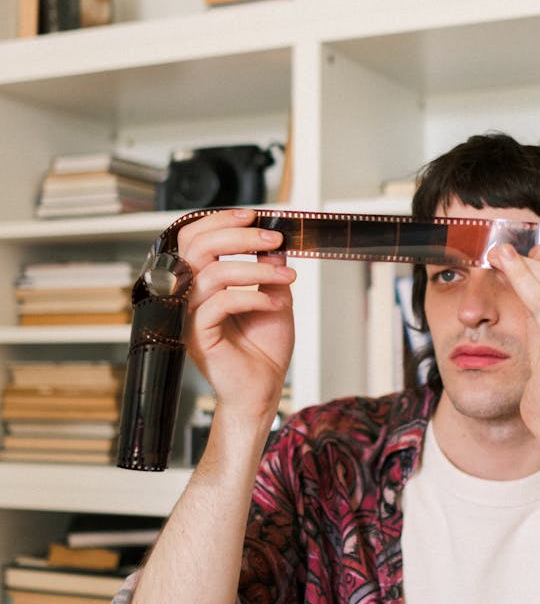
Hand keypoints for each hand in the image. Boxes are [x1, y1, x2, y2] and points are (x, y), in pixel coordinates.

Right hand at [176, 209, 295, 417]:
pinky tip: (273, 305)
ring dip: (256, 270)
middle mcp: (189, 295)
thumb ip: (268, 266)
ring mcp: (190, 315)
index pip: (195, 238)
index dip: (220, 221)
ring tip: (286, 278)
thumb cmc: (264, 347)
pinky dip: (252, 298)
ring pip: (212, 275)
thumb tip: (272, 238)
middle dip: (239, 237)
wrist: (265, 387)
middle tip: (273, 239)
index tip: (255, 216)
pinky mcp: (197, 336)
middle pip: (197, 248)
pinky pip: (219, 304)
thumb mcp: (274, 295)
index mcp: (201, 281)